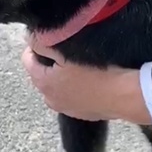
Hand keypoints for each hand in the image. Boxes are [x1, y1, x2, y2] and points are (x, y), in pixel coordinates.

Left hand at [21, 37, 151, 124]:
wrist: (125, 95)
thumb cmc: (97, 72)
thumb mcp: (67, 53)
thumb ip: (43, 44)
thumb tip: (30, 39)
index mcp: (43, 83)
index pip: (27, 60)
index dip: (34, 46)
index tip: (46, 38)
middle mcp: (50, 99)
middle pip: (41, 74)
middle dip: (47, 61)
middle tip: (63, 49)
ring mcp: (65, 109)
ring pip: (56, 86)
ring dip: (60, 76)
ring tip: (76, 64)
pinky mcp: (80, 113)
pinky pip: (70, 96)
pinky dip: (73, 87)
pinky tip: (87, 79)